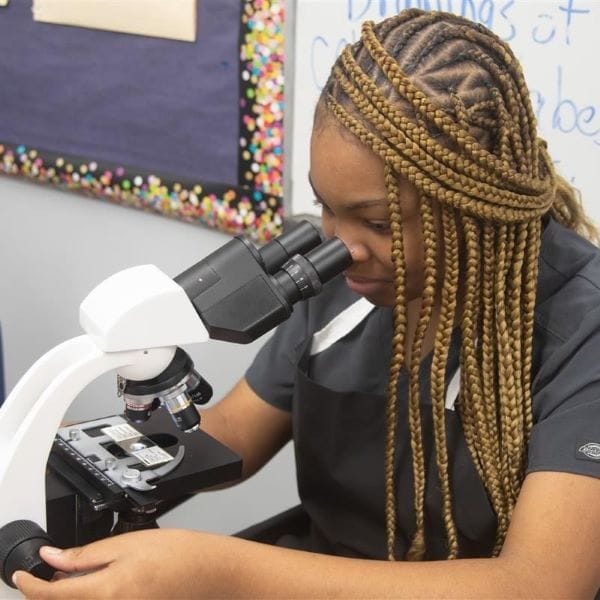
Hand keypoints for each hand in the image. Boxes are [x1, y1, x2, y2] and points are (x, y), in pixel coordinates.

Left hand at [13, 528, 227, 598]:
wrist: (207, 571)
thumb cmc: (176, 553)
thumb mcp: (127, 543)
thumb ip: (86, 555)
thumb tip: (52, 558)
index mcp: (107, 592)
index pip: (52, 596)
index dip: (30, 587)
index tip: (21, 576)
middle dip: (49, 594)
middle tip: (53, 572)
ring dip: (70, 598)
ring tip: (76, 579)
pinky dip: (90, 598)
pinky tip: (96, 587)